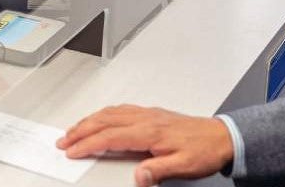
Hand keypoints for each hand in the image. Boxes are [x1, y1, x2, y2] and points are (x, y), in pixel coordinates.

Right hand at [56, 105, 232, 186]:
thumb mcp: (182, 167)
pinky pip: (120, 109)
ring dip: (89, 120)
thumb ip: (157, 171)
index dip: (87, 144)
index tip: (72, 151)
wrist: (220, 137)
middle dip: (80, 130)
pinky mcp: (151, 113)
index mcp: (148, 132)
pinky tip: (100, 118)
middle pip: (103, 121)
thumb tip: (137, 177)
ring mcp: (147, 114)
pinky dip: (103, 113)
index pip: (109, 137)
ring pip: (109, 112)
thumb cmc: (203, 151)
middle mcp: (145, 119)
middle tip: (63, 141)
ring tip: (74, 130)